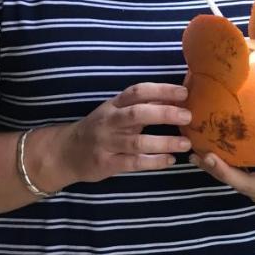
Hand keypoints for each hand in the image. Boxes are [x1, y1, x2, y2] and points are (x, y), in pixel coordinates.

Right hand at [36, 83, 191, 190]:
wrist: (65, 152)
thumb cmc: (100, 128)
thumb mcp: (117, 111)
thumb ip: (144, 105)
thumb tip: (176, 95)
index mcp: (115, 105)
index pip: (138, 91)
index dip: (161, 90)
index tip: (184, 92)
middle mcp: (110, 121)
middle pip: (138, 114)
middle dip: (164, 114)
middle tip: (188, 116)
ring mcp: (107, 143)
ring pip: (137, 142)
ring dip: (164, 142)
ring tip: (185, 143)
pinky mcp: (107, 164)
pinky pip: (133, 163)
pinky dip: (154, 162)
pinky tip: (170, 160)